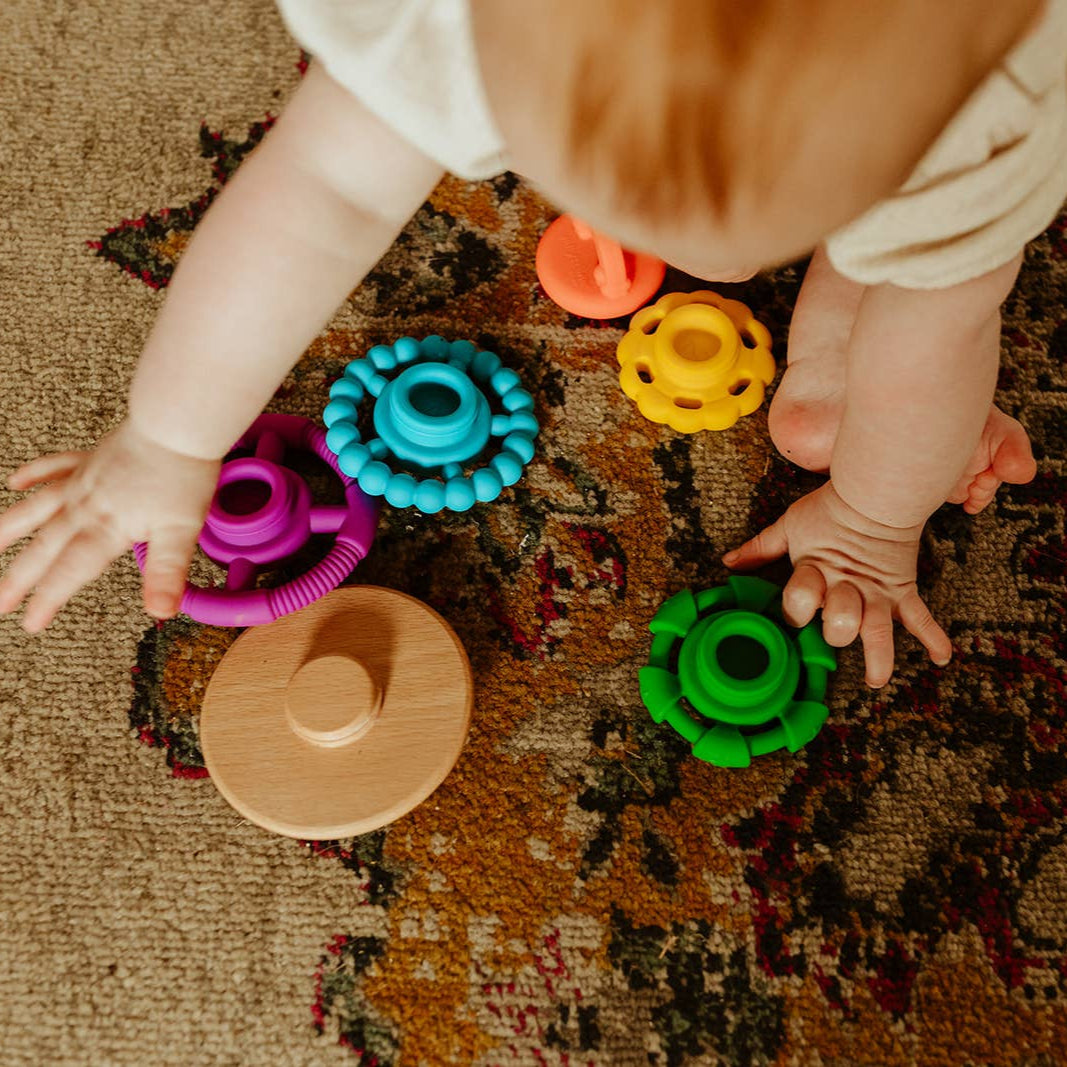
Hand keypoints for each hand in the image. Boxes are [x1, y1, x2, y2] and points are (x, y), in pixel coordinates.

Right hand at [0, 420, 219, 630]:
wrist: (176, 424)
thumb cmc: (183, 475)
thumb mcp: (182, 531)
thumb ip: (166, 572)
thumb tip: (160, 611)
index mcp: (106, 528)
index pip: (71, 571)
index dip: (49, 599)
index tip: (31, 624)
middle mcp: (85, 506)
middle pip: (45, 546)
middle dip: (19, 578)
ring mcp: (83, 479)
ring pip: (37, 507)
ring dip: (10, 529)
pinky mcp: (91, 458)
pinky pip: (53, 466)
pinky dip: (33, 474)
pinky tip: (16, 482)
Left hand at [722, 481, 951, 686]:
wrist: (877, 489)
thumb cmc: (829, 508)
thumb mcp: (789, 525)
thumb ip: (761, 547)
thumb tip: (728, 562)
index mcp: (816, 571)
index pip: (800, 600)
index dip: (794, 609)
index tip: (793, 614)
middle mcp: (848, 587)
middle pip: (841, 622)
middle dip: (836, 631)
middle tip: (834, 632)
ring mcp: (878, 591)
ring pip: (879, 630)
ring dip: (878, 658)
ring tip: (875, 680)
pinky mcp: (902, 589)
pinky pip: (921, 616)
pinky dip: (934, 637)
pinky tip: (942, 658)